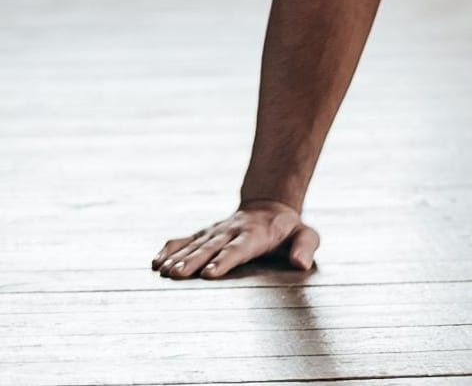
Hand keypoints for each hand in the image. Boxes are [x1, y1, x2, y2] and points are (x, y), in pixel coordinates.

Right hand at [151, 199, 318, 279]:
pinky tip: (155, 263)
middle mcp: (231, 231)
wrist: (269, 206)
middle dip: (194, 261)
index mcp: (255, 234)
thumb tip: (301, 263)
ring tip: (162, 272)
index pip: (239, 248)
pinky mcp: (204, 234)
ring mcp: (216, 232)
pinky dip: (170, 250)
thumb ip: (305, 247)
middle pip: (211, 247)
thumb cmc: (288, 229)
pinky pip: (184, 240)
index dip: (224, 259)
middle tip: (177, 275)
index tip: (210, 272)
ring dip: (178, 258)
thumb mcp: (306, 234)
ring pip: (194, 245)